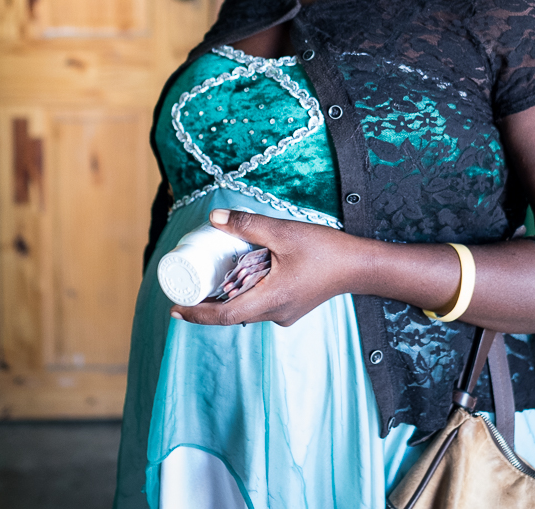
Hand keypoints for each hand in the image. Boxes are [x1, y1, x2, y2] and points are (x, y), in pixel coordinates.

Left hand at [172, 208, 358, 326]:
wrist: (359, 266)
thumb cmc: (325, 250)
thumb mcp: (283, 232)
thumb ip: (248, 225)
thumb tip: (214, 219)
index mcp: (269, 301)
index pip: (223, 316)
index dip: (196, 314)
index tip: (175, 309)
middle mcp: (274, 314)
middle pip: (232, 313)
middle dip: (208, 301)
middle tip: (188, 285)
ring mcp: (284, 314)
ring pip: (246, 309)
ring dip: (228, 296)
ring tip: (211, 276)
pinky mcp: (291, 308)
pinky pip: (260, 304)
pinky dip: (246, 292)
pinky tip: (243, 274)